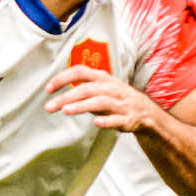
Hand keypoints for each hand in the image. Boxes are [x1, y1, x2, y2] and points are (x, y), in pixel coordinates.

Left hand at [43, 66, 159, 130]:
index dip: (63, 78)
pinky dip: (107, 121)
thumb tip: (58, 93)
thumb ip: (81, 88)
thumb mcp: (100, 88)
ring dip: (82, 106)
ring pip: (100, 102)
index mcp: (103, 78)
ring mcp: (120, 103)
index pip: (80, 72)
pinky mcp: (128, 118)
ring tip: (66, 110)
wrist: (146, 111)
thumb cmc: (117, 99)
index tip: (48, 89)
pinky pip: (117, 119)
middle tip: (49, 106)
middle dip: (66, 97)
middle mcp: (111, 88)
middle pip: (87, 89)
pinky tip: (96, 123)